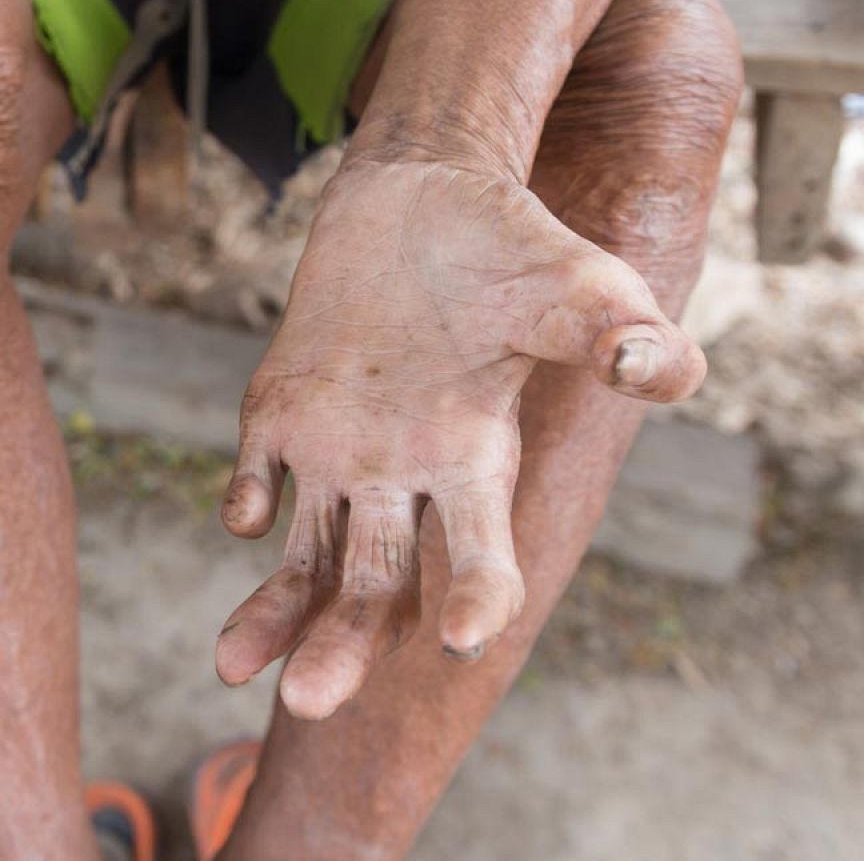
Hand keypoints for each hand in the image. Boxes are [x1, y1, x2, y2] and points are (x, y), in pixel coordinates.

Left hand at [215, 160, 703, 718]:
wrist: (417, 194)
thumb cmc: (509, 244)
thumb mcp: (576, 283)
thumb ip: (617, 329)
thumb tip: (665, 368)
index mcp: (475, 462)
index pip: (477, 556)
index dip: (475, 596)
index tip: (463, 636)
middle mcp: (403, 476)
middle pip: (374, 587)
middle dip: (344, 646)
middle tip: (309, 705)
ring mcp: (336, 451)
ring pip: (305, 557)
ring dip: (275, 615)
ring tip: (233, 670)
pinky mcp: (279, 413)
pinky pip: (254, 478)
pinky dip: (244, 499)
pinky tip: (245, 511)